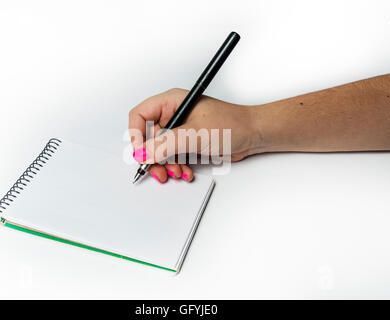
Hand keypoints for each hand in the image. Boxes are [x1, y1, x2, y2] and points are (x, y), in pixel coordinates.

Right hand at [128, 88, 262, 182]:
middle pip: (147, 138)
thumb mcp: (196, 133)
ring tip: (177, 172)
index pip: (140, 115)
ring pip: (159, 152)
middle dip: (152, 157)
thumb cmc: (233, 123)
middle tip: (158, 170)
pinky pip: (172, 158)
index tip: (140, 152)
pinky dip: (176, 167)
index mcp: (171, 102)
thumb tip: (145, 152)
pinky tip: (186, 172)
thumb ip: (168, 144)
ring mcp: (180, 130)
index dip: (136, 134)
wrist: (253, 135)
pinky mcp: (187, 144)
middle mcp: (173, 115)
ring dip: (165, 166)